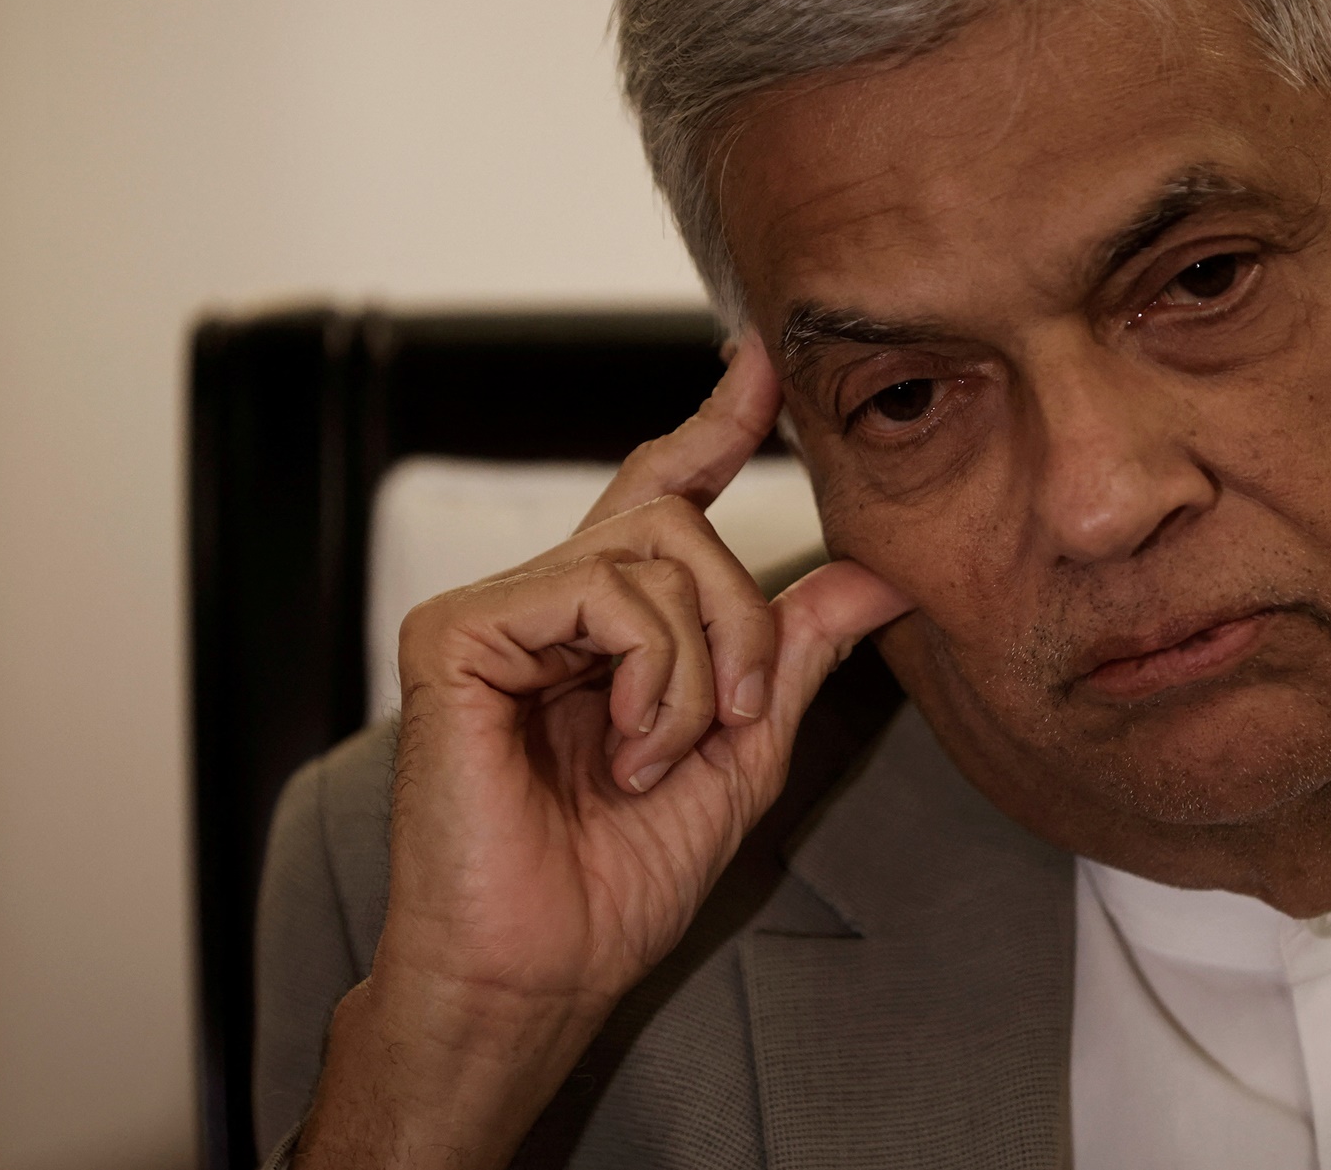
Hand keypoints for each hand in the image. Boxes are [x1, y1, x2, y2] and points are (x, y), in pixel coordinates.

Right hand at [296, 336, 910, 1168]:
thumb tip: (875, 576)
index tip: (760, 361)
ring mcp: (495, 612)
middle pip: (678, 519)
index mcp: (603, 625)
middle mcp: (546, 602)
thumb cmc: (618, 881)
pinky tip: (623, 751)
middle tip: (733, 718)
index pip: (661, 490)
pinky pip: (601, 593)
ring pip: (652, 556)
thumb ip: (792, 654)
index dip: (713, 422)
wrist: (543, 969)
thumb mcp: (739, 752)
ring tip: (658, 759)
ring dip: (697, 671)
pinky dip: (648, 678)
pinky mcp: (456, 633)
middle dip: (742, 620)